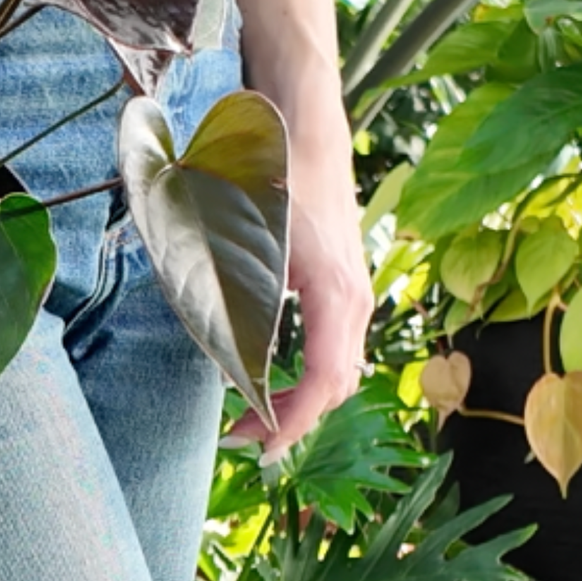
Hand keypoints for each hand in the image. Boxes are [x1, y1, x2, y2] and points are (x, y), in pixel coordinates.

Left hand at [224, 144, 373, 464]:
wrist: (307, 136)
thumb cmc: (276, 181)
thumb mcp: (251, 239)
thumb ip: (242, 298)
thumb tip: (227, 358)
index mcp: (335, 294)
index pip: (323, 380)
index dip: (293, 421)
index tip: (258, 444)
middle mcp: (354, 302)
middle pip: (335, 385)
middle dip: (291, 421)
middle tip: (241, 440)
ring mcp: (354, 295)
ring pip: (337, 369)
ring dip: (300, 402)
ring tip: (254, 418)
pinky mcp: (343, 288)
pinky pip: (334, 348)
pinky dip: (307, 377)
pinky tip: (273, 380)